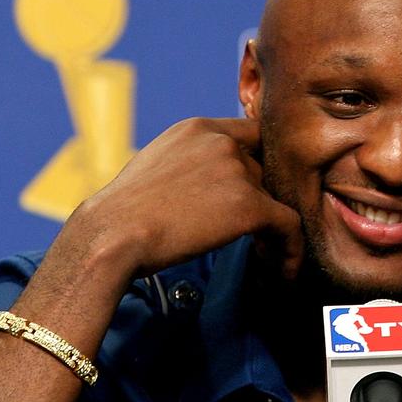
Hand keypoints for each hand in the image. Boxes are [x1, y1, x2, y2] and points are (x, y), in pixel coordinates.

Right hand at [64, 117, 303, 281]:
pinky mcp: (248, 205)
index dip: (258, 168)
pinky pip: (289, 226)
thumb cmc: (122, 215)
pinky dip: (291, 251)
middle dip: (263, 203)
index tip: (259, 197)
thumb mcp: (155, 169)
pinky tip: (283, 272)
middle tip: (261, 236)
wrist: (111, 235)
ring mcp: (236, 171)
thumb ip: (189, 166)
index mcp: (197, 129)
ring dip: (275, 231)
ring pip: (277, 200)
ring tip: (270, 258)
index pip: (250, 137)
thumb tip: (208, 192)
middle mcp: (221, 142)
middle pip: (264, 171)